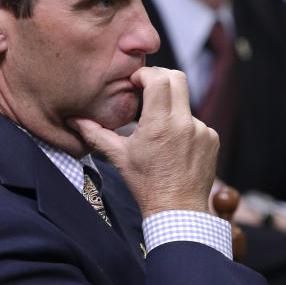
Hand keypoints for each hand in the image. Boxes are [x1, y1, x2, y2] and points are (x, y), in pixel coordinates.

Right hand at [67, 67, 217, 218]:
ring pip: (184, 102)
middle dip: (160, 78)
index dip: (145, 73)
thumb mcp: (118, 157)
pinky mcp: (211, 139)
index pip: (159, 78)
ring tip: (159, 131)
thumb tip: (73, 120)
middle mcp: (184, 123)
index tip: (136, 82)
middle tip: (147, 89)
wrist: (177, 211)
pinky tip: (174, 145)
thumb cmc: (146, 185)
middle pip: (178, 78)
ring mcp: (201, 130)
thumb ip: (95, 133)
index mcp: (159, 124)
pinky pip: (196, 121)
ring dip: (170, 107)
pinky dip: (183, 126)